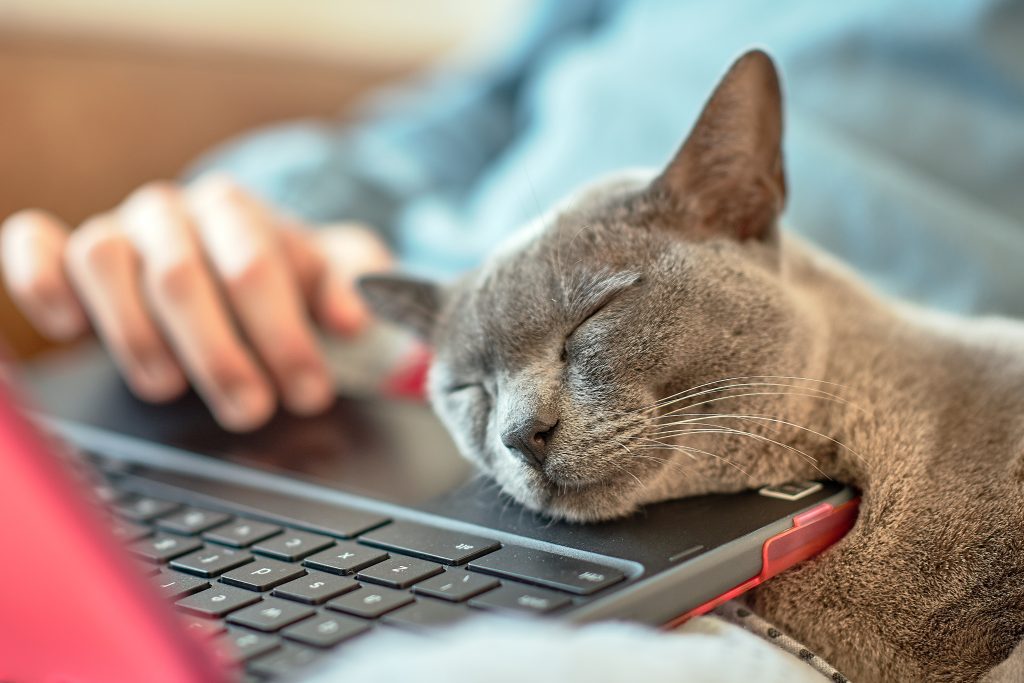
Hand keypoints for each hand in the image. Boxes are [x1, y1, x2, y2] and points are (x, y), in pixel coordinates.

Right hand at [1, 175, 392, 430]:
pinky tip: (68, 326)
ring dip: (134, 335)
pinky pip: (34, 247)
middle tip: (252, 410)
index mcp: (237, 208)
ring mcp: (118, 229)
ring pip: (105, 263)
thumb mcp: (335, 273)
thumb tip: (353, 316)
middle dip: (220, 356)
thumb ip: (355, 284)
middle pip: (181, 276)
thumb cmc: (285, 272)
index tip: (309, 394)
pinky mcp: (70, 252)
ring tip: (170, 391)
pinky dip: (38, 280)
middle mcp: (172, 211)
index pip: (255, 268)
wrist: (238, 249)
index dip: (282, 337)